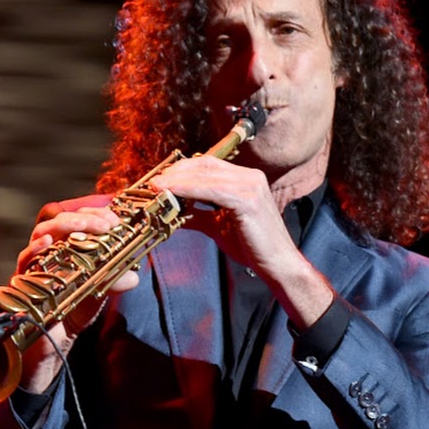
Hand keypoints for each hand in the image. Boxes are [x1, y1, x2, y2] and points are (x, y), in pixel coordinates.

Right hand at [17, 199, 139, 390]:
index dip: (95, 214)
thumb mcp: (99, 294)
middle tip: (105, 223)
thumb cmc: (73, 310)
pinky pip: (24, 262)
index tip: (115, 219)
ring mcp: (35, 264)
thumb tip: (133, 276)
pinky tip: (46, 245)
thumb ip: (114, 281)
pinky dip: (34, 250)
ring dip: (63, 226)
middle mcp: (49, 251)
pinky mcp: (23, 281)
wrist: (52, 342)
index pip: (79, 220)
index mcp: (68, 248)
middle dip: (82, 216)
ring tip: (82, 226)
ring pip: (41, 234)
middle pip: (59, 221)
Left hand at [150, 156, 333, 329]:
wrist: (277, 264)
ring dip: (177, 180)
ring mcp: (251, 186)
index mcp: (245, 179)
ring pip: (205, 175)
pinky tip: (172, 194)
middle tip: (152, 183)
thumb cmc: (252, 246)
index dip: (181, 170)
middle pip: (204, 164)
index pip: (207, 165)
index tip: (159, 179)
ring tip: (156, 188)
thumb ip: (199, 215)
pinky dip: (189, 190)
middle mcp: (250, 177)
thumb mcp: (219, 226)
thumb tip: (174, 212)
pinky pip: (212, 190)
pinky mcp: (248, 200)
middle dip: (175, 172)